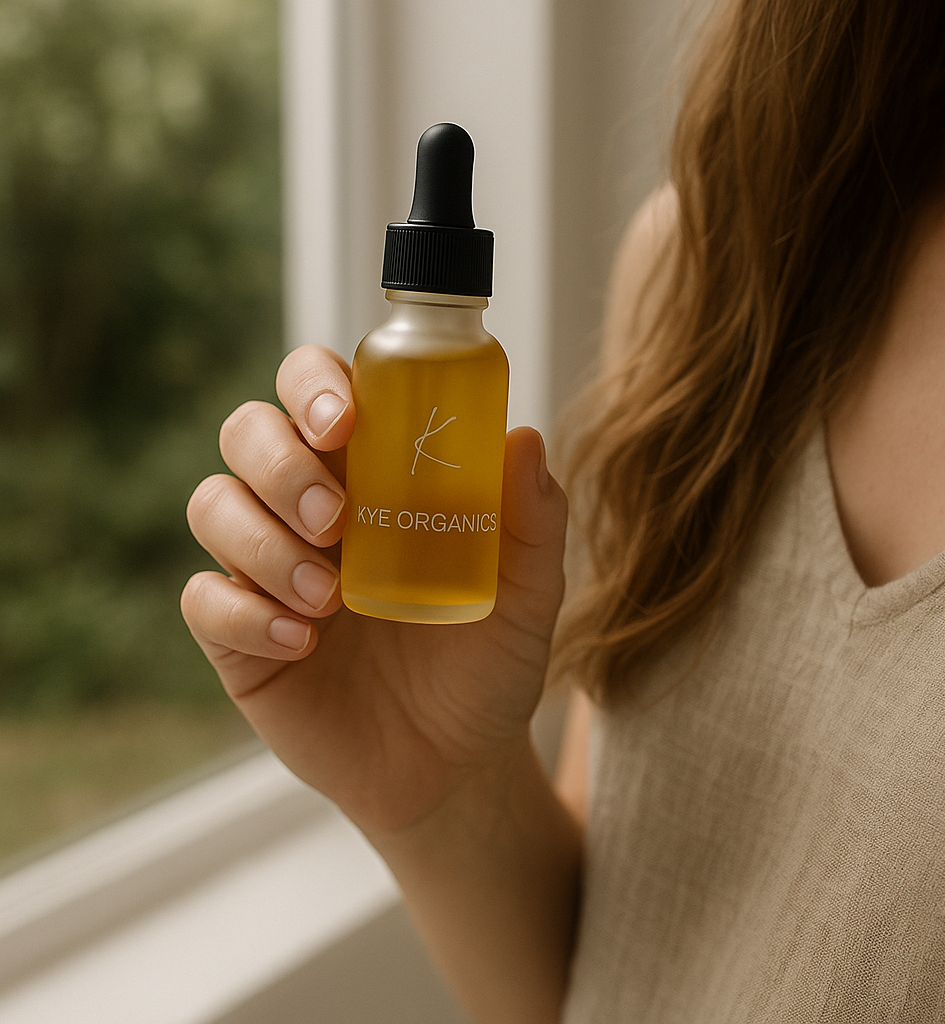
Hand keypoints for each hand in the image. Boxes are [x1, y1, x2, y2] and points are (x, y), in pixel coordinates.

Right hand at [180, 345, 567, 839]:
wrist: (456, 763)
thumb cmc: (489, 662)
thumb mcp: (528, 595)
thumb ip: (531, 521)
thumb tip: (524, 440)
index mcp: (374, 475)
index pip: (319, 391)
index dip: (314, 386)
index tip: (344, 421)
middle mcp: (310, 507)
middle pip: (248, 433)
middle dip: (281, 463)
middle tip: (336, 520)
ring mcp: (267, 568)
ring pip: (214, 505)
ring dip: (262, 541)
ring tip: (329, 600)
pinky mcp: (239, 635)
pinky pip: (202, 601)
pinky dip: (243, 613)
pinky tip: (302, 643)